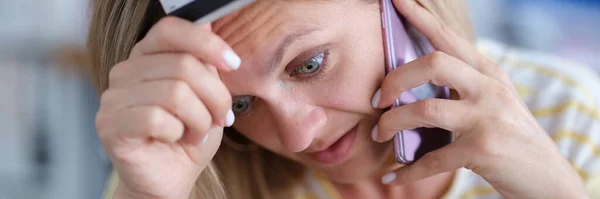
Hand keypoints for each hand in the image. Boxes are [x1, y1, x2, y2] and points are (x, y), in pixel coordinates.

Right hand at [96, 17, 238, 198]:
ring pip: (175, 93)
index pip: (170, 30)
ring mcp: (113, 98)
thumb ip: (205, 63)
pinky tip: (176, 139)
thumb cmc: (189, 136)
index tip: (232, 63)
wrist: (172, 178)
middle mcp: (125, 71)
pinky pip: (156, 118)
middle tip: (220, 117)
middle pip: (183, 66)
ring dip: (199, 119)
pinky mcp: (110, 125)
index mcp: (147, 56)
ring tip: (197, 132)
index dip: (206, 43)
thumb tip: (208, 24)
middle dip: (215, 97)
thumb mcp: (208, 96)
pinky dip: (178, 132)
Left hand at [371, 0, 588, 197]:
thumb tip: (411, 86)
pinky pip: (431, 159)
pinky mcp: (482, 150)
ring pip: (424, 109)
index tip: (395, 1)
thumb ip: (463, 88)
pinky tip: (392, 177)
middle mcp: (489, 89)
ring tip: (380, 134)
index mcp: (489, 74)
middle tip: (376, 98)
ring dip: (392, 123)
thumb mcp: (494, 103)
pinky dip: (407, 170)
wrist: (549, 179)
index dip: (420, 18)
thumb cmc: (511, 140)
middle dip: (394, 79)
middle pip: (432, 64)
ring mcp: (487, 118)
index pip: (449, 38)